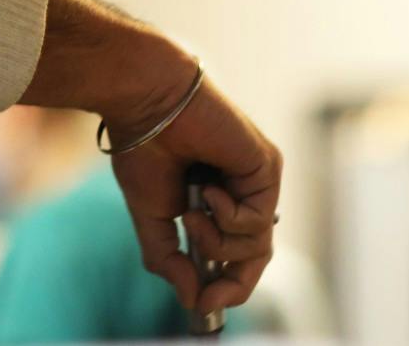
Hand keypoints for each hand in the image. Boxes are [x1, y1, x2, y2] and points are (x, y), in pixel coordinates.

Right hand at [105, 71, 280, 316]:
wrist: (145, 103)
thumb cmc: (141, 148)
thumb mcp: (151, 216)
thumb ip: (168, 258)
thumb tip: (192, 299)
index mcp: (216, 201)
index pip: (235, 255)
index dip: (224, 286)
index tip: (202, 305)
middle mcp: (243, 192)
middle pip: (255, 257)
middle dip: (231, 281)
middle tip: (204, 294)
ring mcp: (258, 181)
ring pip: (257, 244)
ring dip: (216, 240)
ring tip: (190, 211)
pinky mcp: (267, 167)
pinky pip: (257, 219)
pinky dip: (227, 215)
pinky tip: (206, 189)